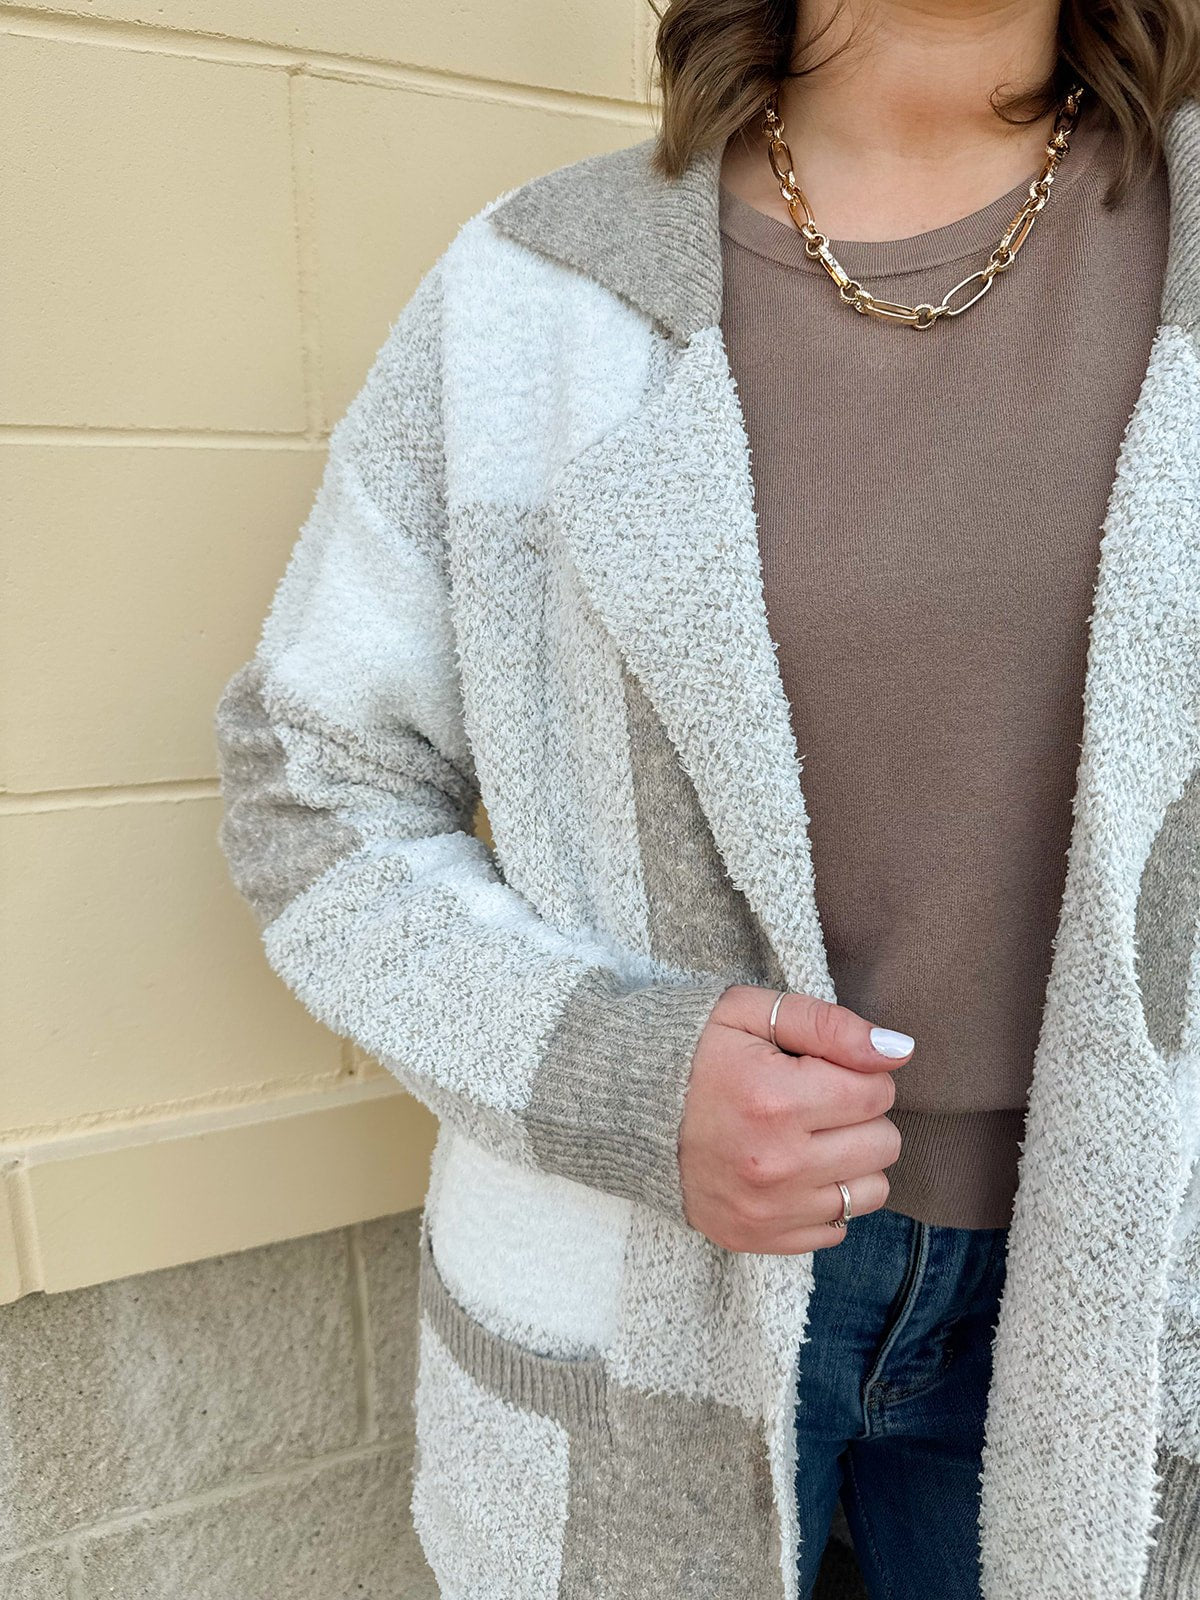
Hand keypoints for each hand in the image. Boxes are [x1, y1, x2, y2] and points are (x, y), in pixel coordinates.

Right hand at [678, 984, 911, 1253]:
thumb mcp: (749, 1013)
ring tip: (807, 1137)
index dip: (857, 1072)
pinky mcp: (754, 1238)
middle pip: (882, 1145)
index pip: (878, 1092)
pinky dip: (821, 1198)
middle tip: (813, 1100)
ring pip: (869, 1192)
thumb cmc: (690, 1051)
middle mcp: (775, 1164)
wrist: (619, 1107)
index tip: (819, 1067)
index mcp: (776, 1100)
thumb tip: (899, 1051)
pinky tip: (788, 1170)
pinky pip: (834, 1230)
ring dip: (849, 1161)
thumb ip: (829, 1025)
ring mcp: (765, 1210)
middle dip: (858, 1115)